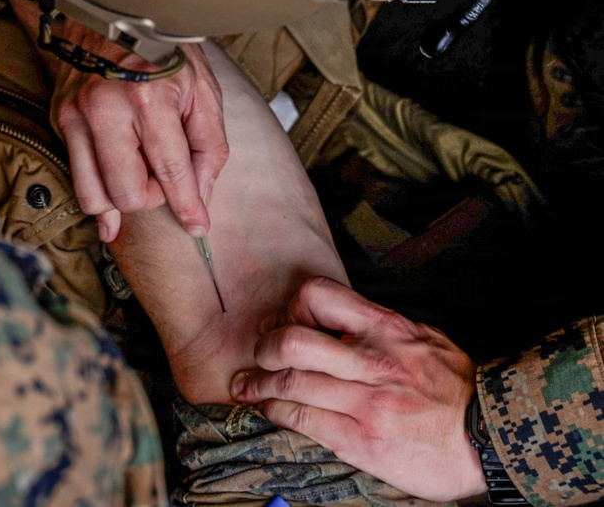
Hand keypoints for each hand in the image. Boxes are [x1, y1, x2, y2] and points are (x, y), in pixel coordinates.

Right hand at [46, 27, 228, 241]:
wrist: (111, 14)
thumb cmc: (162, 50)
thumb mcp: (202, 90)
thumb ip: (209, 145)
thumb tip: (200, 194)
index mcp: (149, 99)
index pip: (171, 172)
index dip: (187, 205)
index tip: (197, 224)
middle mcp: (106, 110)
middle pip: (128, 192)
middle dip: (151, 199)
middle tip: (162, 181)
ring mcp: (76, 116)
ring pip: (94, 195)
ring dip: (121, 201)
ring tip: (139, 180)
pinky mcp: (59, 119)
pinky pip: (77, 178)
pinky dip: (97, 199)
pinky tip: (110, 215)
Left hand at [230, 277, 486, 500]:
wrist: (493, 441)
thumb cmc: (459, 390)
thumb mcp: (427, 341)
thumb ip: (383, 330)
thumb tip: (341, 322)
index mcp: (389, 330)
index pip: (320, 296)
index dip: (293, 306)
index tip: (286, 320)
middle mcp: (372, 362)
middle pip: (291, 343)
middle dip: (264, 348)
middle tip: (257, 356)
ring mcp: (365, 402)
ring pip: (289, 384)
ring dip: (257, 385)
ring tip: (245, 387)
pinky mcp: (360, 440)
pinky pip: (302, 419)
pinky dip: (276, 411)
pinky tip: (269, 409)